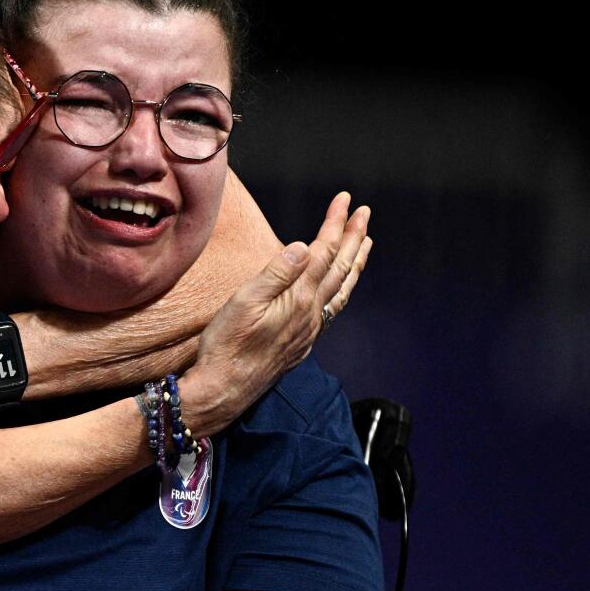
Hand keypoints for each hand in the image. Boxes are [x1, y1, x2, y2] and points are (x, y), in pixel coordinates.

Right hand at [180, 191, 370, 435]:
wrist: (224, 390)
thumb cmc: (226, 345)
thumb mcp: (244, 302)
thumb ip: (276, 273)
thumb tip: (305, 245)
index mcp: (298, 298)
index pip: (324, 252)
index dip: (336, 224)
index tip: (345, 200)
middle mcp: (311, 313)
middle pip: (340, 268)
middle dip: (353, 237)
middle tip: (364, 212)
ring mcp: (309, 330)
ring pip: (341, 290)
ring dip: (355, 263)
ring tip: (365, 244)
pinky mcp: (301, 343)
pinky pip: (333, 308)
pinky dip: (342, 289)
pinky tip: (338, 288)